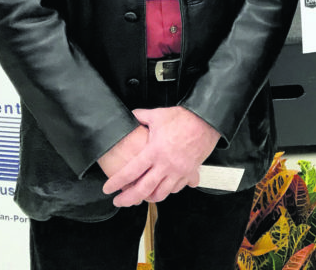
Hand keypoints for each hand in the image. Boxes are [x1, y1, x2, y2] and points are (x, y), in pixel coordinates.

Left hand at [102, 106, 220, 206]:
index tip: (108, 189)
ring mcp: (178, 171)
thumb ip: (141, 116)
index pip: (130, 172)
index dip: (116, 182)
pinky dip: (171, 190)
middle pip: (143, 190)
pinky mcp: (190, 172)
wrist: (207, 121)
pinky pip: (178, 187)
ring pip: (161, 193)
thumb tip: (131, 115)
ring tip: (143, 196)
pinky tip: (167, 186)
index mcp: (154, 151)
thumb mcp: (159, 115)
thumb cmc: (184, 118)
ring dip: (150, 197)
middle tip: (120, 202)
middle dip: (128, 199)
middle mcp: (165, 165)